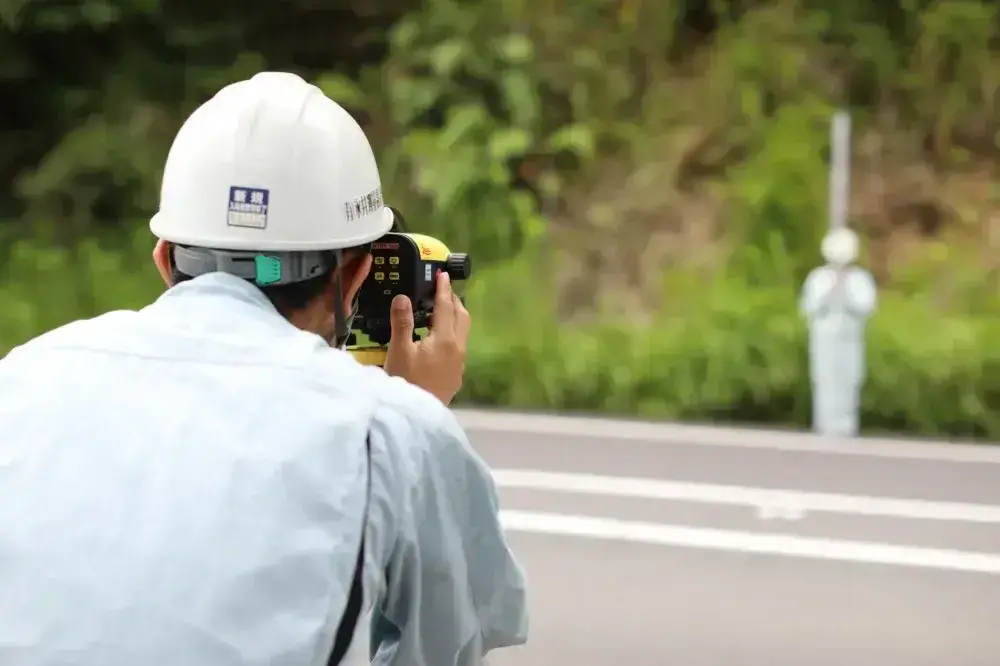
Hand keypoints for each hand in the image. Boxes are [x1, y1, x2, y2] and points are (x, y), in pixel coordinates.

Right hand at [383, 271, 469, 404]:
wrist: (417, 416)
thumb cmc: (406, 382)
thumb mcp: (399, 351)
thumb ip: (402, 322)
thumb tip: (403, 297)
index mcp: (445, 339)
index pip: (446, 307)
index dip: (443, 289)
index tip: (443, 275)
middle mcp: (458, 349)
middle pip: (461, 317)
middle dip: (454, 301)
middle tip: (443, 290)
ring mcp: (459, 364)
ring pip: (462, 332)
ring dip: (455, 317)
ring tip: (441, 312)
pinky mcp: (455, 376)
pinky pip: (458, 346)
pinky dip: (452, 334)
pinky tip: (438, 340)